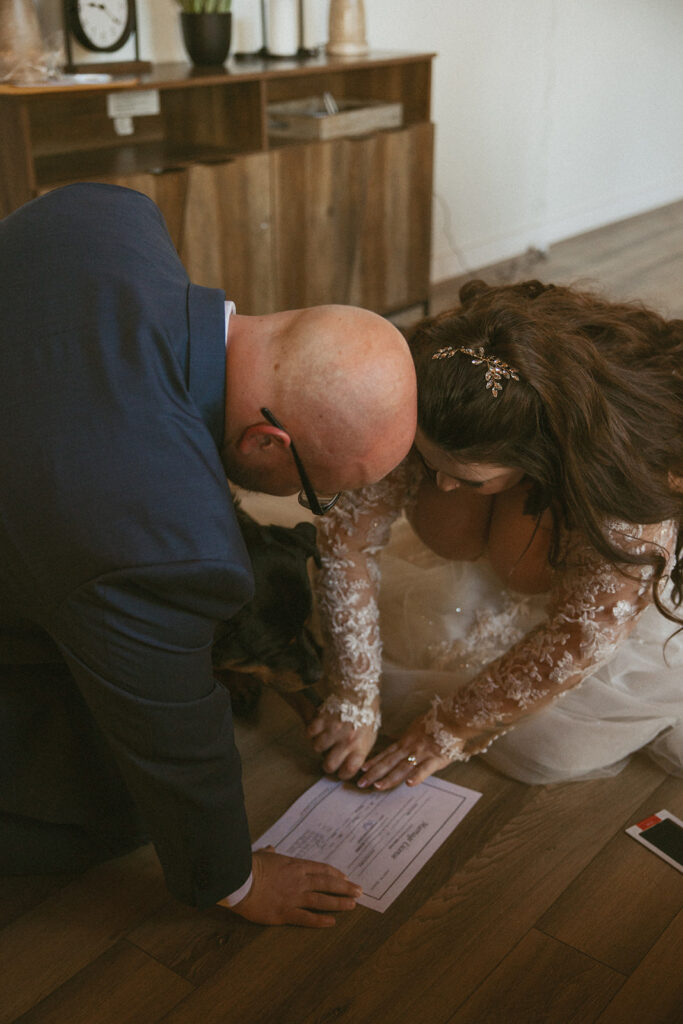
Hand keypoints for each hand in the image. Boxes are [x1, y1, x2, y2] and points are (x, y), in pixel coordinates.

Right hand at [223, 847, 361, 926]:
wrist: (238, 880)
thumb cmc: (248, 865)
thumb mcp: (261, 855)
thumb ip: (269, 852)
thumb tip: (270, 848)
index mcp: (294, 865)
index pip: (321, 869)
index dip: (335, 874)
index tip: (346, 878)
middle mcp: (299, 880)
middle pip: (327, 883)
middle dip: (345, 887)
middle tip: (359, 891)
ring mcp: (293, 897)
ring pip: (322, 900)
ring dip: (339, 903)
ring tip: (353, 905)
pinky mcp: (285, 913)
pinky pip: (306, 918)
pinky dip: (320, 920)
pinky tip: (332, 922)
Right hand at [307, 708, 377, 779]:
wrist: (359, 691)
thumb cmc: (366, 714)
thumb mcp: (370, 736)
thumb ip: (360, 751)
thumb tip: (351, 766)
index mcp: (360, 746)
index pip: (347, 771)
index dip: (343, 773)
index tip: (341, 770)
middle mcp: (346, 741)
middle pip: (329, 765)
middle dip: (328, 764)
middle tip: (330, 757)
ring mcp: (333, 730)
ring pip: (317, 748)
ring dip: (320, 744)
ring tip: (327, 737)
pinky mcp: (322, 719)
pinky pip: (310, 733)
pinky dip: (312, 731)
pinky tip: (320, 727)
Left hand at [357, 716, 451, 789]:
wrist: (453, 718)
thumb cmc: (437, 722)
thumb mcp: (417, 727)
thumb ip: (408, 738)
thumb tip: (399, 743)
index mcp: (405, 741)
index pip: (386, 753)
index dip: (373, 762)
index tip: (362, 770)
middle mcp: (409, 748)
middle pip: (388, 762)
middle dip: (374, 773)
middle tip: (361, 784)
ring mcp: (421, 754)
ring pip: (402, 768)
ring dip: (389, 778)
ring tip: (378, 786)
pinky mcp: (435, 759)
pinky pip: (424, 769)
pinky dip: (417, 777)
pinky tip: (409, 784)